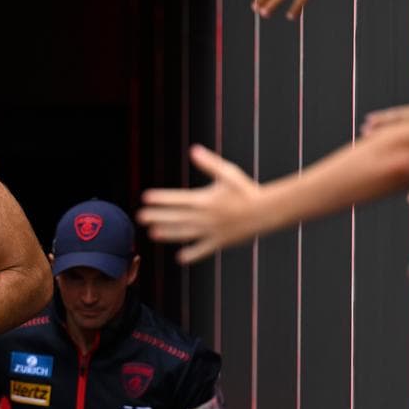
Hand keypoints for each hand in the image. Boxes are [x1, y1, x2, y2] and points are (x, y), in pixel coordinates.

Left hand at [139, 144, 263, 263]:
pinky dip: (192, 254)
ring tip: (152, 234)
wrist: (268, 211)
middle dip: (157, 216)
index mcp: (205, 199)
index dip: (160, 198)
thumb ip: (209, 163)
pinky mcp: (221, 242)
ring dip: (168, 234)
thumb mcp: (228, 173)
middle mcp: (205, 217)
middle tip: (139, 216)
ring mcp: (212, 231)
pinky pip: (203, 250)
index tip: (145, 197)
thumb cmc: (247, 190)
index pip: (177, 199)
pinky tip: (180, 258)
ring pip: (185, 234)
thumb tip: (193, 150)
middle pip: (176, 216)